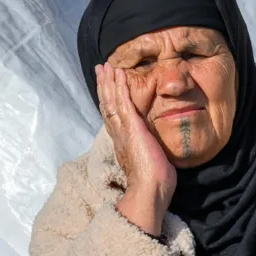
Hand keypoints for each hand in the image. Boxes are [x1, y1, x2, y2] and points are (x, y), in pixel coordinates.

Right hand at [96, 63, 175, 235]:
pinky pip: (122, 101)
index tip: (107, 86)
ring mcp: (123, 130)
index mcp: (122, 142)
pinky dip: (119, 86)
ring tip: (106, 66)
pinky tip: (119, 73)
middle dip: (104, 85)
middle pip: (107, 104)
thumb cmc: (154, 182)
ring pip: (111, 100)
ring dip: (108, 81)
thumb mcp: (150, 160)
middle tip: (100, 69)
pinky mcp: (131, 126)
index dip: (108, 99)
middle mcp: (118, 134)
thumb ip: (148, 150)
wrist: (150, 189)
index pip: (112, 116)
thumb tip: (155, 149)